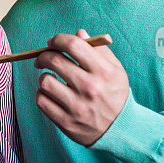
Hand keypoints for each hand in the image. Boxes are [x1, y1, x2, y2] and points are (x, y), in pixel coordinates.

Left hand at [34, 29, 128, 146]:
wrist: (122, 129)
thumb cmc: (116, 95)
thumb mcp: (116, 70)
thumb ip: (99, 50)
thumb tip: (79, 33)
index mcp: (103, 72)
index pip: (73, 45)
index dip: (58, 39)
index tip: (52, 42)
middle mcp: (90, 88)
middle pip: (55, 61)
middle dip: (44, 55)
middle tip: (43, 58)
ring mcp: (77, 106)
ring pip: (45, 81)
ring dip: (44, 76)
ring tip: (50, 78)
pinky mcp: (66, 122)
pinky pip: (41, 101)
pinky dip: (42, 94)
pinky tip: (50, 93)